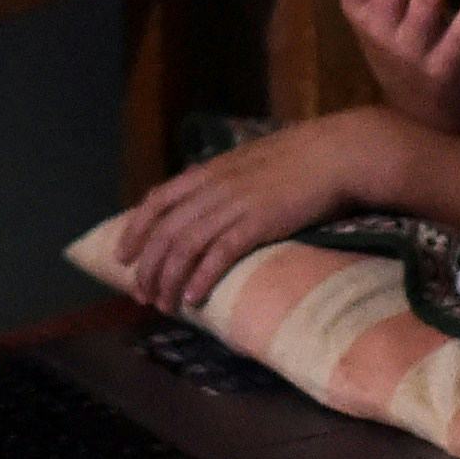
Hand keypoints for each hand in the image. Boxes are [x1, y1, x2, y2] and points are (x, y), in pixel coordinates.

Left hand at [114, 108, 396, 312]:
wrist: (336, 153)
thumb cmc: (298, 158)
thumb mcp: (247, 161)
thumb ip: (223, 180)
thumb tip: (205, 204)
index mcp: (208, 171)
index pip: (156, 201)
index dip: (135, 230)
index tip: (123, 256)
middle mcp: (213, 188)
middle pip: (165, 232)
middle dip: (148, 268)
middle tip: (142, 295)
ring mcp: (234, 205)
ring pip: (185, 248)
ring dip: (169, 280)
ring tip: (164, 305)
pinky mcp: (257, 224)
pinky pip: (219, 255)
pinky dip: (202, 278)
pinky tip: (194, 299)